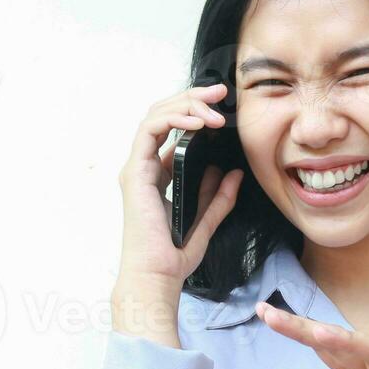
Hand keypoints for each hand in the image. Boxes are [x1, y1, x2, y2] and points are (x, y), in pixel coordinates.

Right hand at [116, 82, 244, 285]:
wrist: (158, 276)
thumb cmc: (174, 256)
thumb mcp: (207, 221)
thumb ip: (219, 197)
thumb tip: (234, 173)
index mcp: (158, 175)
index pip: (173, 128)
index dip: (196, 110)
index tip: (223, 106)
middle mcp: (145, 166)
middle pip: (164, 115)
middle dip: (192, 97)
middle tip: (221, 92)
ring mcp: (137, 168)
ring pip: (156, 116)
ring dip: (186, 104)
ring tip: (213, 107)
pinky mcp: (135, 172)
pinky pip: (150, 131)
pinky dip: (174, 120)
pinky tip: (198, 122)